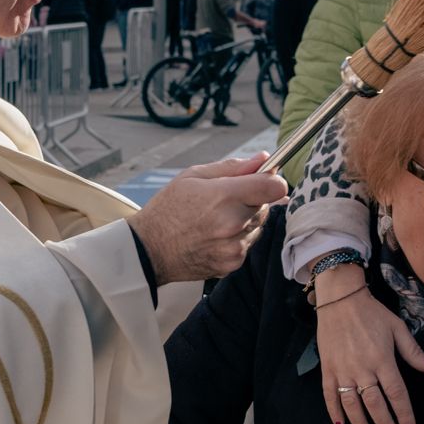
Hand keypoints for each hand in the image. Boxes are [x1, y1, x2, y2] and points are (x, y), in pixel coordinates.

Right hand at [128, 154, 287, 283]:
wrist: (149, 250)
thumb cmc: (168, 209)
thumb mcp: (193, 176)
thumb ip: (233, 167)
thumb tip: (264, 159)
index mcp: (224, 197)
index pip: (274, 187)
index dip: (273, 180)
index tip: (264, 179)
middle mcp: (233, 224)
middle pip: (267, 205)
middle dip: (253, 199)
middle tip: (225, 200)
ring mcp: (234, 247)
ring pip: (259, 225)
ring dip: (246, 219)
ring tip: (216, 219)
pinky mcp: (233, 263)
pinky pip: (248, 243)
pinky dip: (238, 238)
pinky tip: (215, 235)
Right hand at [315, 268, 423, 423]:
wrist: (340, 299)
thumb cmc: (372, 313)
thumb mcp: (398, 329)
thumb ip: (414, 352)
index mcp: (383, 359)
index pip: (396, 393)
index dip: (404, 413)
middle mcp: (363, 368)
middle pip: (375, 404)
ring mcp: (343, 370)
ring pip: (352, 405)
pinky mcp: (328, 369)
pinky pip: (330, 396)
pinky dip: (335, 412)